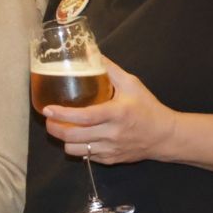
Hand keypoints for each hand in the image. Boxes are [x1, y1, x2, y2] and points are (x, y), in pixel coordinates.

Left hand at [39, 57, 176, 164]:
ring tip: (62, 128)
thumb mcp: (132, 84)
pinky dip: (77, 147)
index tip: (48, 109)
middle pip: (74, 136)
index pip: (85, 117)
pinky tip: (78, 137)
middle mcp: (112, 134)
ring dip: (64, 139)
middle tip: (49, 119)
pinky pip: (85, 157)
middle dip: (55, 128)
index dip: (63, 114)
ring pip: (75, 150)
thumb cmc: (147, 108)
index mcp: (117, 114)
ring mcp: (110, 149)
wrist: (165, 136)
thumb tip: (90, 51)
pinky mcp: (110, 160)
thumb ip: (109, 69)